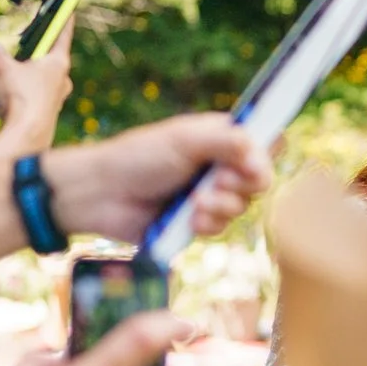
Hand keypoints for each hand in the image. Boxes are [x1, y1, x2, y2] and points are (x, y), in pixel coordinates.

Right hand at [0, 18, 74, 157]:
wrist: (24, 136)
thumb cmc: (19, 97)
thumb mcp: (2, 68)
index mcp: (57, 63)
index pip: (62, 34)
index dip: (62, 21)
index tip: (69, 10)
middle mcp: (60, 80)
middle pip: (37, 62)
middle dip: (13, 64)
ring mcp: (53, 99)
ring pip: (26, 82)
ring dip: (5, 84)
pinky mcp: (44, 114)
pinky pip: (23, 100)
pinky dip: (6, 99)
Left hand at [41, 114, 273, 244]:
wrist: (102, 194)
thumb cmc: (138, 157)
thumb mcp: (186, 141)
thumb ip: (229, 142)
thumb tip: (264, 156)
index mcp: (220, 137)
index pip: (264, 143)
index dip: (264, 157)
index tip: (251, 165)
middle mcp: (219, 165)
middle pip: (259, 180)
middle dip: (239, 186)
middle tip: (214, 184)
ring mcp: (209, 195)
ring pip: (242, 207)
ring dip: (221, 207)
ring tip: (194, 203)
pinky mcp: (197, 222)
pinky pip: (221, 228)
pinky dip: (207, 225)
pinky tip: (188, 220)